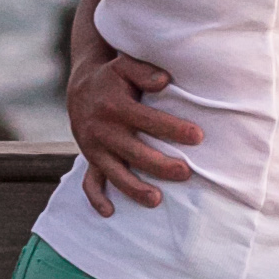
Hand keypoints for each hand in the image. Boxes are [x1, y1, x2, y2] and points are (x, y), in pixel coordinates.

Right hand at [66, 46, 204, 215]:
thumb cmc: (112, 77)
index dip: (173, 129)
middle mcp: (103, 130)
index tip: (198, 137)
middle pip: (134, 152)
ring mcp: (94, 147)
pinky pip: (90, 182)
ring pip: (115, 173)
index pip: (148, 120)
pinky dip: (97, 198)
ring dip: (135, 189)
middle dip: (161, 165)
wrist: (80, 86)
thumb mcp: (125, 66)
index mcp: (115, 106)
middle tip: (186, 172)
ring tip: (157, 199)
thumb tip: (164, 80)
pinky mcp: (90, 158)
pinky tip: (110, 212)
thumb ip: (144, 72)